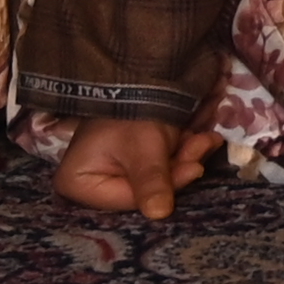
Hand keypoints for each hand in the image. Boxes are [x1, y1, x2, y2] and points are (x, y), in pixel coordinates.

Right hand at [52, 117, 215, 220]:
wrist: (136, 68)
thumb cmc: (131, 111)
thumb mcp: (143, 146)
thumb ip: (152, 181)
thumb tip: (159, 215)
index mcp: (77, 183)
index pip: (127, 200)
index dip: (164, 187)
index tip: (195, 168)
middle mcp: (91, 181)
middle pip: (142, 189)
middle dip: (178, 168)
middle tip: (203, 146)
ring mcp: (110, 169)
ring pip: (156, 177)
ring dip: (185, 156)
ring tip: (206, 138)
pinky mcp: (129, 158)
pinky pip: (159, 164)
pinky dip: (181, 151)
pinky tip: (203, 138)